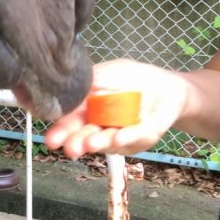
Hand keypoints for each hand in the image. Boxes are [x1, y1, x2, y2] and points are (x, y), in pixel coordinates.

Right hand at [45, 59, 188, 158]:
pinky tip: (119, 135)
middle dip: (76, 142)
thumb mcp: (107, 72)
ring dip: (98, 143)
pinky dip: (127, 136)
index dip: (60, 131)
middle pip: (85, 137)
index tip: (51, 139)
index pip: (70, 122)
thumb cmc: (133, 78)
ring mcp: (121, 134)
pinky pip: (135, 137)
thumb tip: (63, 85)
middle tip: (69, 148)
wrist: (168, 86)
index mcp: (87, 110)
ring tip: (89, 143)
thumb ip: (87, 81)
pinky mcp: (143, 137)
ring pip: (108, 141)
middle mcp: (101, 127)